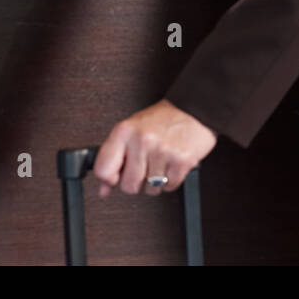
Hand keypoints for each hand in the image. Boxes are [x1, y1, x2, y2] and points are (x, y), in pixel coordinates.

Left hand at [93, 99, 217, 196]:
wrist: (195, 109)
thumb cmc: (163, 119)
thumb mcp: (133, 130)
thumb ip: (115, 158)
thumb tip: (104, 188)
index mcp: (125, 131)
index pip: (103, 170)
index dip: (108, 179)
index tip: (115, 177)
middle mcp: (143, 140)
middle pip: (128, 185)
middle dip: (136, 181)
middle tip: (144, 166)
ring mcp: (163, 151)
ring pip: (150, 189)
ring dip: (155, 181)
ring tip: (160, 162)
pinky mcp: (181, 161)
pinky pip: (169, 187)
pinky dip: (171, 180)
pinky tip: (171, 164)